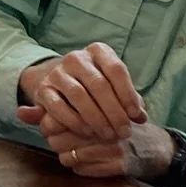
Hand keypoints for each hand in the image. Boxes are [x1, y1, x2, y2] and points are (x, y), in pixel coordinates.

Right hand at [17, 44, 144, 142]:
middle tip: (124, 132)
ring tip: (109, 135)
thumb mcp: (113, 86)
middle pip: (99, 84)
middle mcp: (77, 58)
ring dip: (96, 119)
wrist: (58, 84)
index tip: (136, 117)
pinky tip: (88, 133)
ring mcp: (58, 72)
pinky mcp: (43, 89)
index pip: (116, 70)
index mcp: (98, 51)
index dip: (128, 95)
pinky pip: (58, 107)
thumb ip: (129, 100)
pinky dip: (74, 122)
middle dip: (114, 112)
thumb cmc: (94, 87)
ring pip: (79, 95)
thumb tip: (142, 117)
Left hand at [29, 115, 175, 178]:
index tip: (59, 125)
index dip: (51, 124)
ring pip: (66, 155)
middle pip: (55, 138)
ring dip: (67, 154)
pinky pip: (80, 169)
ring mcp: (111, 143)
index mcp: (95, 102)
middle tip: (66, 139)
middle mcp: (102, 122)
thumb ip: (50, 109)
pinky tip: (88, 159)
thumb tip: (20, 112)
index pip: (53, 117)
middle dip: (57, 141)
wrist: (153, 146)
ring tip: (77, 148)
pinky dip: (80, 166)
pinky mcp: (118, 162)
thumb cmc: (113, 123)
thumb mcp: (88, 109)